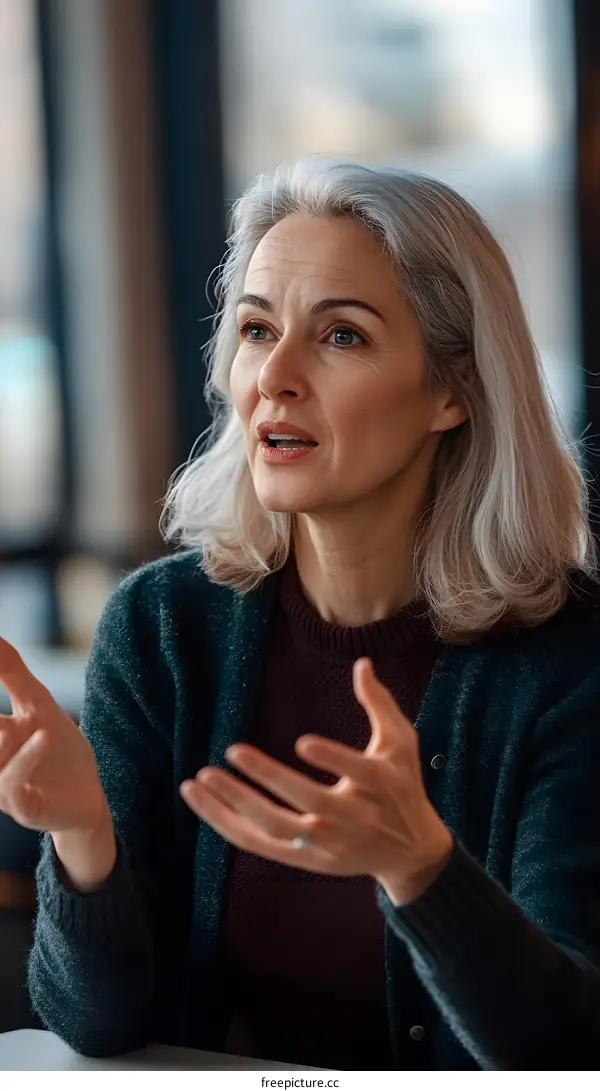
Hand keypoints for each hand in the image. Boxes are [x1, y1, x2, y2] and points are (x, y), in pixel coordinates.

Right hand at [0, 637, 109, 836]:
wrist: (88, 795)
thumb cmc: (59, 750)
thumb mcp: (37, 702)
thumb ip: (11, 672)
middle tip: (3, 722)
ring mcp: (2, 788)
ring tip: (13, 726)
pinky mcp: (23, 807)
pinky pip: (12, 784)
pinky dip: (25, 758)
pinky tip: (42, 736)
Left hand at [180, 657, 452, 905]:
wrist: (412, 853)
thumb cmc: (403, 786)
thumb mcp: (402, 743)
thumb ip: (380, 703)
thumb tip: (361, 663)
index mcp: (380, 784)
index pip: (358, 773)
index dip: (333, 759)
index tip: (302, 742)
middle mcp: (352, 818)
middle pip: (308, 803)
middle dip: (269, 778)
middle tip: (233, 750)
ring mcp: (326, 844)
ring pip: (274, 828)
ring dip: (234, 804)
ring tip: (200, 779)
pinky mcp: (306, 861)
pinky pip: (258, 844)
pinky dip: (226, 824)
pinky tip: (201, 801)